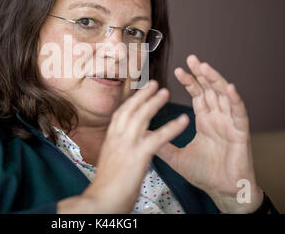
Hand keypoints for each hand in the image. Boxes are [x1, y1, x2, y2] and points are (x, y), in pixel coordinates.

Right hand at [58, 80, 188, 213]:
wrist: (101, 202)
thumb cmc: (106, 187)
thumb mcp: (110, 163)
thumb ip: (118, 151)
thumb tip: (125, 148)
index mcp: (110, 140)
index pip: (121, 114)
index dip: (132, 102)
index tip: (140, 93)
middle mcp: (116, 138)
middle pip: (130, 109)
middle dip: (143, 95)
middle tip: (155, 83)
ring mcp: (126, 145)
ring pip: (141, 117)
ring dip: (155, 103)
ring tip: (166, 92)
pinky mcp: (137, 156)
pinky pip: (157, 138)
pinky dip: (172, 127)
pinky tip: (183, 120)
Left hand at [155, 54, 262, 212]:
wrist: (222, 191)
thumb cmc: (204, 174)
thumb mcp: (177, 157)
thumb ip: (163, 143)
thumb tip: (144, 133)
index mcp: (205, 121)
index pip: (197, 95)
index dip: (189, 82)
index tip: (177, 70)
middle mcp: (218, 118)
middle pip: (210, 89)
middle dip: (201, 74)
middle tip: (192, 58)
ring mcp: (230, 123)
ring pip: (224, 95)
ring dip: (215, 80)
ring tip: (205, 67)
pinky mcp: (241, 132)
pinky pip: (239, 112)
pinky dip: (235, 99)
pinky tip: (229, 87)